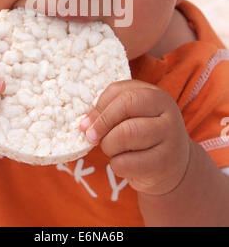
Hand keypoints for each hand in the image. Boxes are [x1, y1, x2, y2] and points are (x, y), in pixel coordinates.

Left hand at [80, 80, 190, 195]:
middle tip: (91, 137)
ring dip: (108, 145)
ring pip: (126, 134)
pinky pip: (127, 162)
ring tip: (111, 150)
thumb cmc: (144, 137)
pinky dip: (116, 165)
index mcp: (156, 95)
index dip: (100, 106)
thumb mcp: (132, 118)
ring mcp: (170, 138)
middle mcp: (167, 113)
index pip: (121, 91)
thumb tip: (85, 124)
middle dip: (102, 123)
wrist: (173, 168)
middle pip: (126, 106)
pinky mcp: (164, 164)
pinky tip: (124, 164)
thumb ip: (109, 112)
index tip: (87, 122)